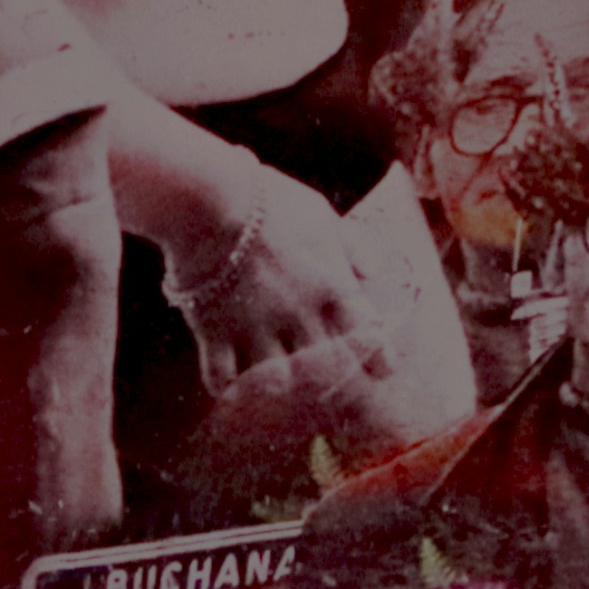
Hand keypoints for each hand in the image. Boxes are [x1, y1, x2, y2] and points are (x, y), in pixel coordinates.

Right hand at [113, 110, 383, 388]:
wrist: (208, 198)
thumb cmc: (269, 199)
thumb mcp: (320, 215)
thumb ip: (350, 247)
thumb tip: (374, 272)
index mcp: (331, 286)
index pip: (369, 336)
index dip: (378, 360)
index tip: (380, 372)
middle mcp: (299, 315)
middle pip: (328, 370)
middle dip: (334, 384)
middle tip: (331, 389)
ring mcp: (256, 328)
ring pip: (277, 382)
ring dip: (280, 387)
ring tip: (277, 388)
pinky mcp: (215, 333)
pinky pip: (222, 378)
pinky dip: (226, 387)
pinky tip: (229, 386)